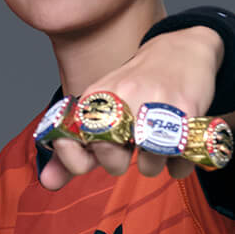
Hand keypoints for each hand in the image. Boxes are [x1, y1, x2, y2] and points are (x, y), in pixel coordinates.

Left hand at [41, 27, 220, 188]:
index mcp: (97, 97)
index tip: (87, 158)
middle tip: (127, 146)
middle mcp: (123, 98)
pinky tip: (177, 146)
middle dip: (117, 162)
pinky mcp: (187, 112)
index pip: (73, 138)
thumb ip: (75, 147)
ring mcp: (156, 104)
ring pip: (150, 165)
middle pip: (111, 158)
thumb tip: (47, 182)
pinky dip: (179, 164)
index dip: (73, 158)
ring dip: (154, 163)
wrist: (180, 51)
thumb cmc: (136, 86)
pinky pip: (180, 162)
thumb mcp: (102, 107)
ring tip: (155, 141)